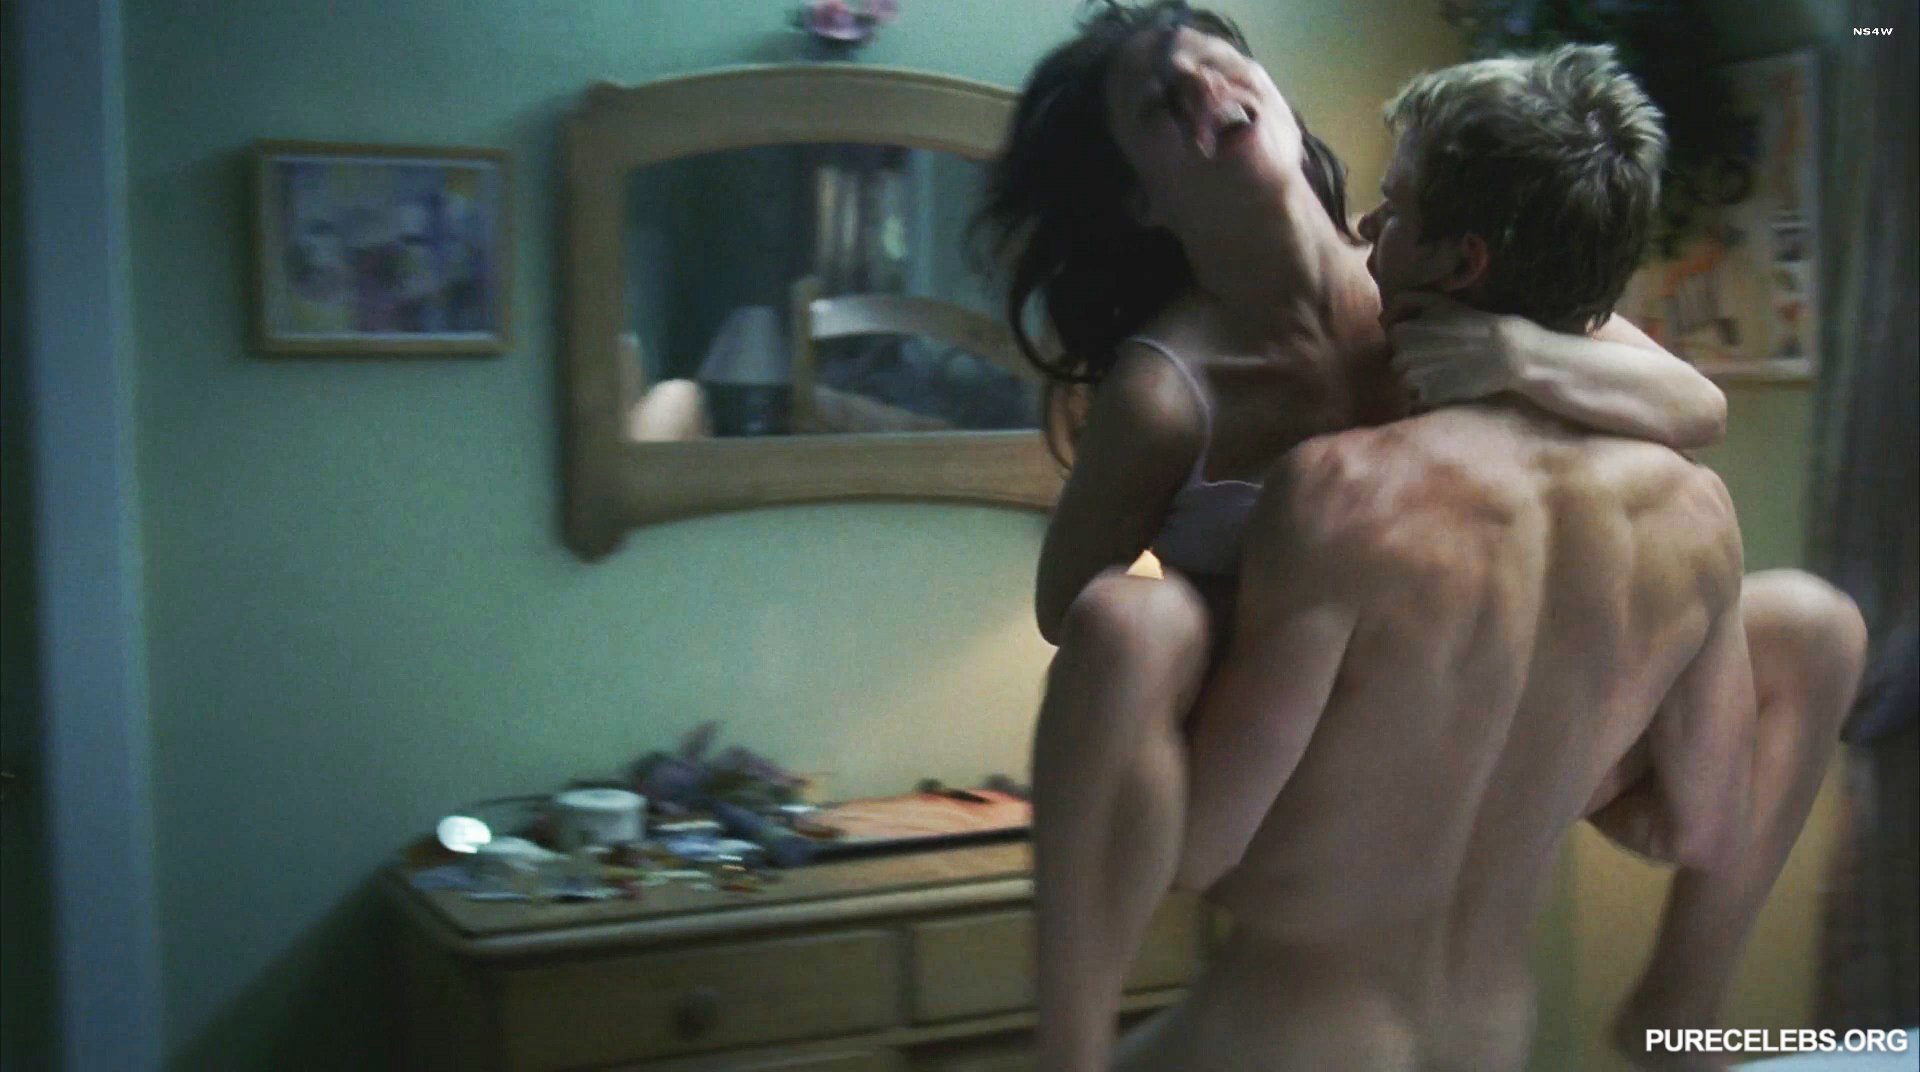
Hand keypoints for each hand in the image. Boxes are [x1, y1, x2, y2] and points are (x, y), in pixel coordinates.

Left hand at [1382, 290, 1529, 409]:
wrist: (1504, 352)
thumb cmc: (1471, 323)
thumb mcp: (1437, 302)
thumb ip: (1405, 302)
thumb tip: (1382, 317)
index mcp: (1400, 332)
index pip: (1393, 340)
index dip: (1412, 340)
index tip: (1433, 341)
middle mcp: (1400, 356)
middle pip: (1398, 362)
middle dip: (1415, 361)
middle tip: (1443, 356)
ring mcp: (1412, 378)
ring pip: (1405, 382)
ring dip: (1421, 379)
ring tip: (1447, 371)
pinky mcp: (1426, 397)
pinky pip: (1417, 400)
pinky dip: (1429, 396)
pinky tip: (1449, 385)